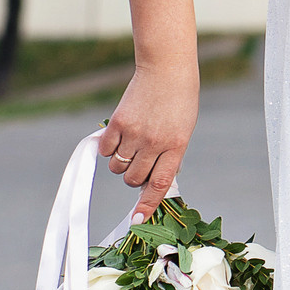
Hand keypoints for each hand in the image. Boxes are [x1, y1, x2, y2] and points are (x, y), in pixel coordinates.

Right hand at [97, 62, 198, 220]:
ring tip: (131, 144)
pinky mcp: (118, 122)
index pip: (160, 184)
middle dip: (134, 176)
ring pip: (117, 168)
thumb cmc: (179, 100)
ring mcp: (135, 132)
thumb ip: (170, 155)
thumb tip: (155, 182)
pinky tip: (119, 136)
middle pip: (133, 178)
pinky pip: (105, 151)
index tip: (138, 220)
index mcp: (176, 145)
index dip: (148, 205)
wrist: (166, 69)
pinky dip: (108, 149)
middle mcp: (155, 142)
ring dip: (121, 163)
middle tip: (140, 160)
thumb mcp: (183, 130)